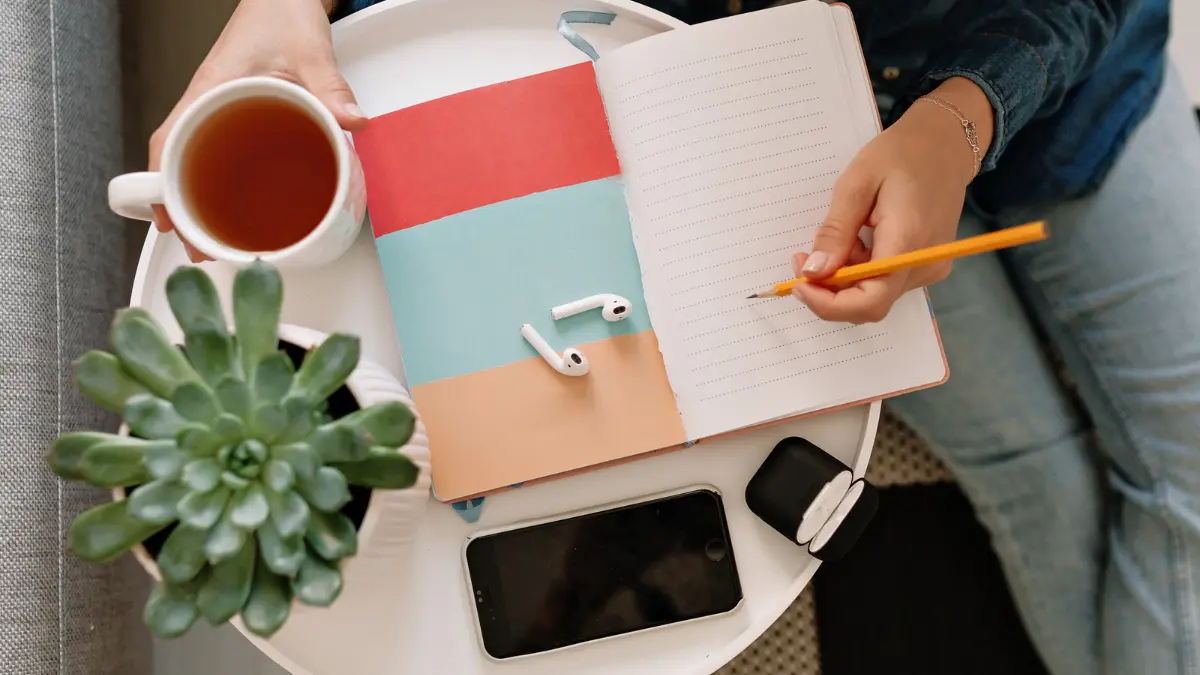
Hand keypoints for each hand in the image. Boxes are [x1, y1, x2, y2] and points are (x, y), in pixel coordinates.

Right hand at [149, 0, 364, 260]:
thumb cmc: (281, 15)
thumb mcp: (309, 53)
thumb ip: (330, 88)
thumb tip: (351, 122)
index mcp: (212, 88)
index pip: (168, 141)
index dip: (162, 186)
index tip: (170, 220)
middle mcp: (206, 102)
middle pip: (174, 163)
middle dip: (180, 208)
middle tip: (201, 248)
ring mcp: (216, 111)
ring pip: (192, 161)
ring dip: (198, 201)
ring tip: (215, 240)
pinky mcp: (233, 115)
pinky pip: (215, 153)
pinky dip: (219, 183)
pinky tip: (238, 208)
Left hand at [792, 77, 993, 322]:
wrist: (945, 143)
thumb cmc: (900, 154)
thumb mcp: (856, 184)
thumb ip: (835, 232)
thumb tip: (813, 272)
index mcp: (909, 242)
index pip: (870, 301)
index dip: (830, 304)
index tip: (800, 284)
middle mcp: (924, 264)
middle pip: (870, 304)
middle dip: (830, 291)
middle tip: (803, 259)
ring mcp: (929, 268)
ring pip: (875, 295)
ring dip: (844, 278)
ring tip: (837, 238)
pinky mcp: (928, 265)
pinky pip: (886, 282)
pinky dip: (862, 271)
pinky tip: (857, 241)